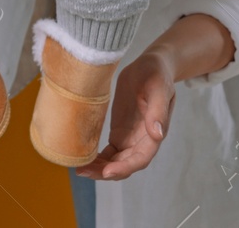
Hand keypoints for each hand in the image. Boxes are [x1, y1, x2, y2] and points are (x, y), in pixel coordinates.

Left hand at [75, 44, 176, 181]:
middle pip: (125, 164)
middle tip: (83, 172)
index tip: (107, 171)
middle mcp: (142, 140)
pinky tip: (83, 160)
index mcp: (154, 132)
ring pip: (115, 161)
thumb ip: (159, 111)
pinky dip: (98, 159)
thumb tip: (157, 134)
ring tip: (79, 169)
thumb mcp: (159, 88)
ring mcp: (130, 138)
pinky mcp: (119, 132)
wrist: (150, 66)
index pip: (140, 158)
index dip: (124, 167)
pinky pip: (109, 152)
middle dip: (105, 171)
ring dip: (99, 168)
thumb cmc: (156, 74)